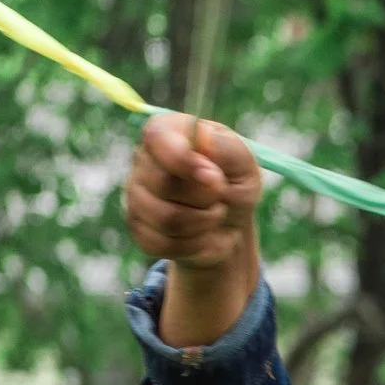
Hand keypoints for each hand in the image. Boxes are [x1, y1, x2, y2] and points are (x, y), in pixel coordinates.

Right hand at [124, 113, 262, 345]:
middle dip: (199, 202)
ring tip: (218, 224)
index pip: (157, 135)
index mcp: (170, 135)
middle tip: (222, 205)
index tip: (215, 181)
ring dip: (198, 228)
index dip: (183, 161)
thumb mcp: (248, 169)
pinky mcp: (139, 231)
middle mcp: (145, 163)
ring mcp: (136, 197)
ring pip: (155, 218)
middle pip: (154, 183)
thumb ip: (230, 152)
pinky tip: (208, 243)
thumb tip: (206, 144)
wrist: (231, 229)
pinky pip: (155, 245)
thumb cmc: (238, 188)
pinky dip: (191, 249)